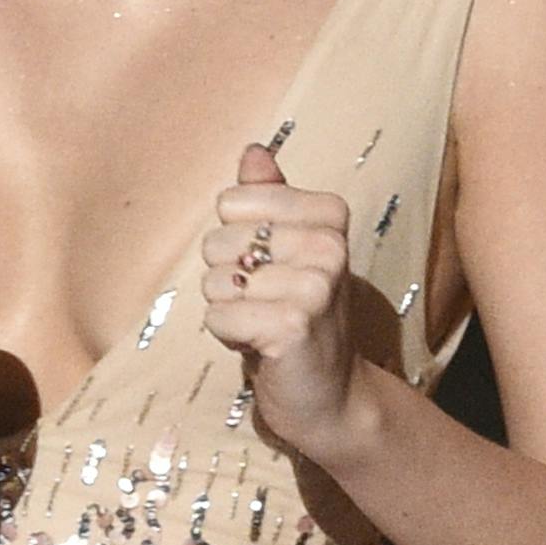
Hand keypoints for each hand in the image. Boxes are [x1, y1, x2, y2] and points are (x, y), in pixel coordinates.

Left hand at [200, 143, 362, 458]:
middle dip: (227, 279)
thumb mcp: (289, 249)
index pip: (232, 201)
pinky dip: (229, 337)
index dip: (236, 240)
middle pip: (217, 241)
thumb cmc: (300, 314)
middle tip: (267, 303)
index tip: (270, 268)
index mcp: (328, 213)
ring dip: (229, 311)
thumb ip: (269, 198)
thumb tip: (253, 149)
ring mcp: (314, 285)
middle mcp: (328, 244)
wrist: (331, 395)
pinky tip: (263, 347)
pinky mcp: (293, 326)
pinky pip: (218, 316)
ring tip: (266, 325)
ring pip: (214, 281)